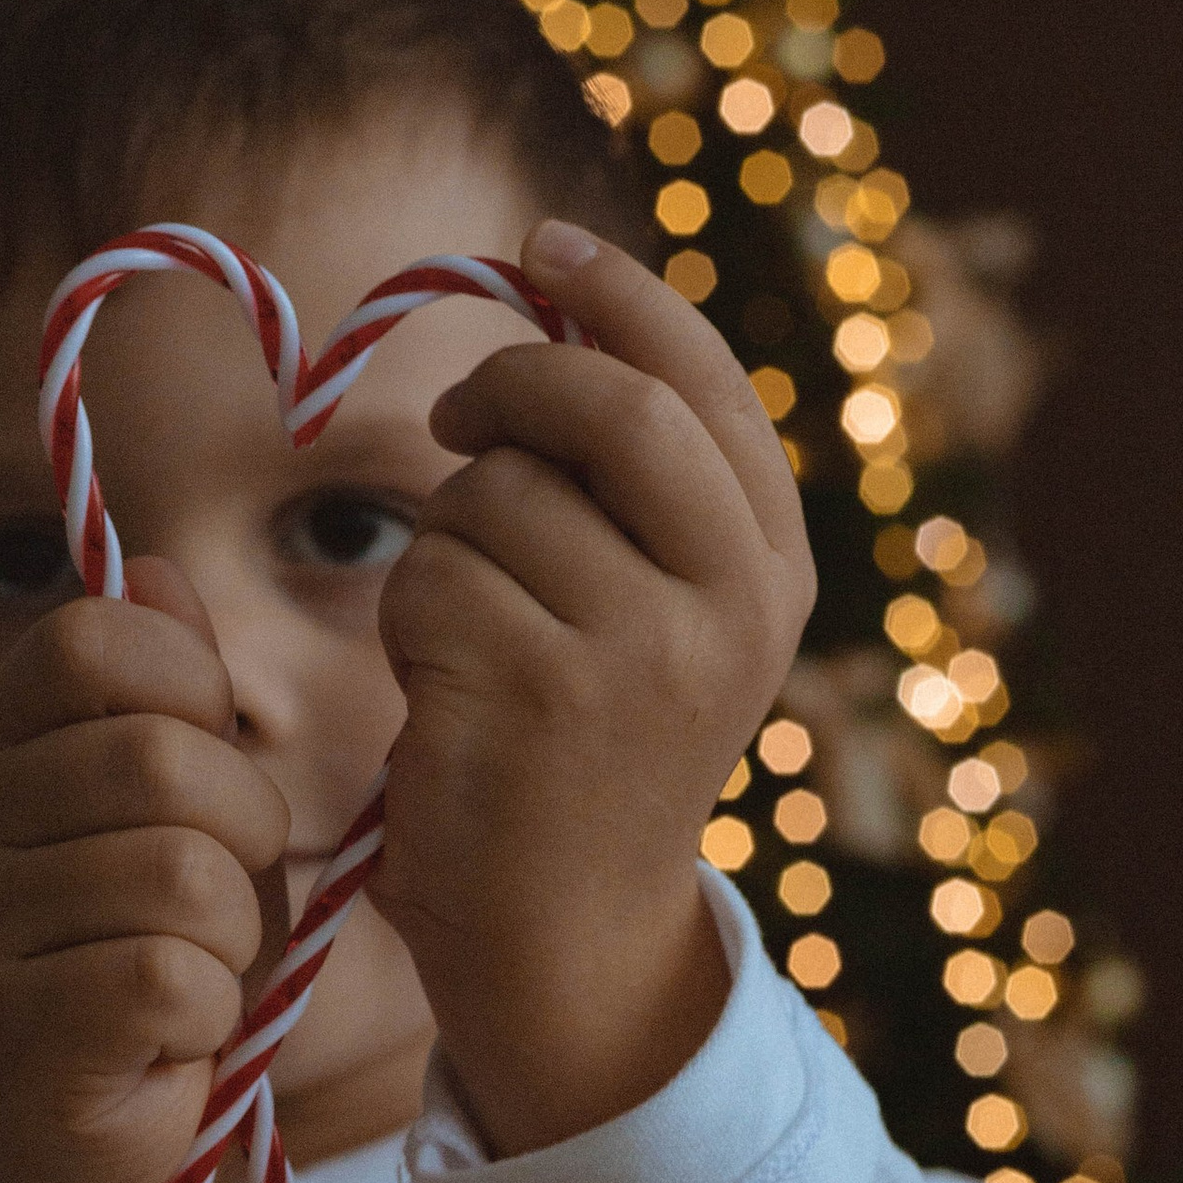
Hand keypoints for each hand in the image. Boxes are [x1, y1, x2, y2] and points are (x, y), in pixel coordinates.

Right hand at [0, 563, 289, 1182]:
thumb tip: (160, 570)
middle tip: (223, 901)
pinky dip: (207, 1015)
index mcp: (8, 752)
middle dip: (241, 832)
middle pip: (157, 757)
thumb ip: (175, 702)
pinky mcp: (20, 1030)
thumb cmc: (156, 973)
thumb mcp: (191, 820)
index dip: (191, 689)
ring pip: (178, 874)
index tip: (210, 767)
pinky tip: (171, 1038)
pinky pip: (168, 978)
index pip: (96, 639)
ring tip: (193, 972)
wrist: (92, 1156)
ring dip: (229, 939)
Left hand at [372, 217, 815, 1154]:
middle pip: (610, 403)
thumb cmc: (583, 752)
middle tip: (456, 424)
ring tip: (471, 630)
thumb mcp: (659, 614)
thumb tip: (555, 289)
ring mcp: (642, 649)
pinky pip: (433, 574)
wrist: (563, 935)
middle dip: (511, 383)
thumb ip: (638, 481)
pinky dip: (410, 618)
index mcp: (772, 568)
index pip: (705, 381)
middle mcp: (731, 602)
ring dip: (448, 538)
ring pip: (496, 493)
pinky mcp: (539, 691)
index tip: (539, 246)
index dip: (619, 295)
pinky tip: (443, 691)